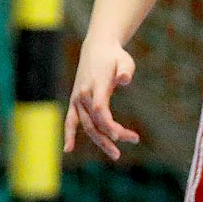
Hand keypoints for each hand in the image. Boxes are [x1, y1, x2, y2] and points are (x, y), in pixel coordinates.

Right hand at [64, 38, 140, 159]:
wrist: (97, 48)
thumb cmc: (115, 56)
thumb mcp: (125, 60)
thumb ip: (125, 70)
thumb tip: (125, 79)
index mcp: (96, 85)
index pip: (100, 109)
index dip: (108, 124)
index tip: (120, 136)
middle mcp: (83, 94)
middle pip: (95, 121)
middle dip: (111, 135)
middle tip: (134, 140)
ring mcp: (78, 99)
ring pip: (86, 125)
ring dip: (101, 140)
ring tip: (116, 154)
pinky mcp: (75, 101)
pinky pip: (70, 121)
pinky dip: (69, 134)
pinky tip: (68, 150)